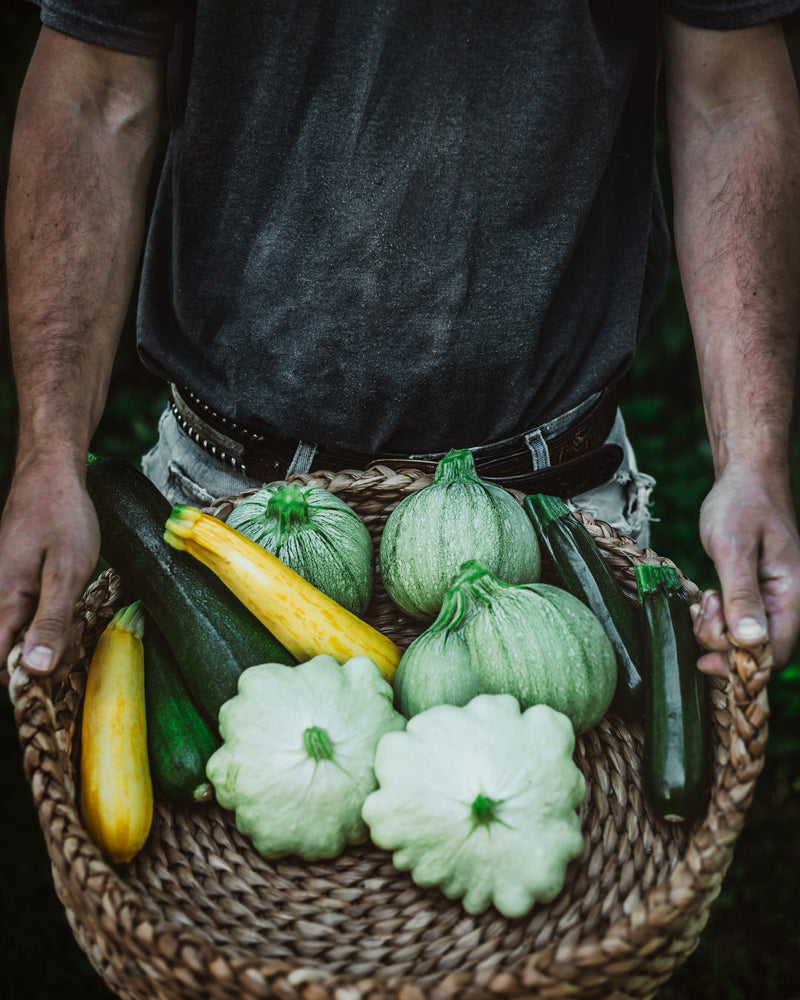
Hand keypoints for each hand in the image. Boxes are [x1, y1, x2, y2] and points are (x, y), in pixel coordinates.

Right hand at [0, 456, 99, 685]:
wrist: (51, 473)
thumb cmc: (61, 516)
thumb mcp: (67, 571)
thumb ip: (51, 621)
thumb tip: (36, 670)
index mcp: (3, 602)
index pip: (0, 665)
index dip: (30, 676)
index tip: (62, 665)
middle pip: (13, 654)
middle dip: (47, 657)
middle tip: (78, 636)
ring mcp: (5, 589)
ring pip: (23, 634)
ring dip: (53, 636)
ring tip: (78, 618)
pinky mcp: (17, 582)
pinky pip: (29, 614)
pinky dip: (52, 617)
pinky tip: (73, 605)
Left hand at [692, 461, 799, 674]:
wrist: (745, 475)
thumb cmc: (741, 504)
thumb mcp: (733, 548)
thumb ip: (742, 595)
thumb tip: (749, 642)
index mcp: (793, 595)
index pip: (774, 654)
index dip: (739, 665)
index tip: (705, 657)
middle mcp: (789, 602)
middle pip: (757, 651)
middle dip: (722, 642)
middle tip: (701, 611)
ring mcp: (774, 598)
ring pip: (745, 638)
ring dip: (717, 629)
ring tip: (702, 600)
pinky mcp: (758, 592)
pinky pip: (739, 621)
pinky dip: (718, 617)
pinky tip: (704, 601)